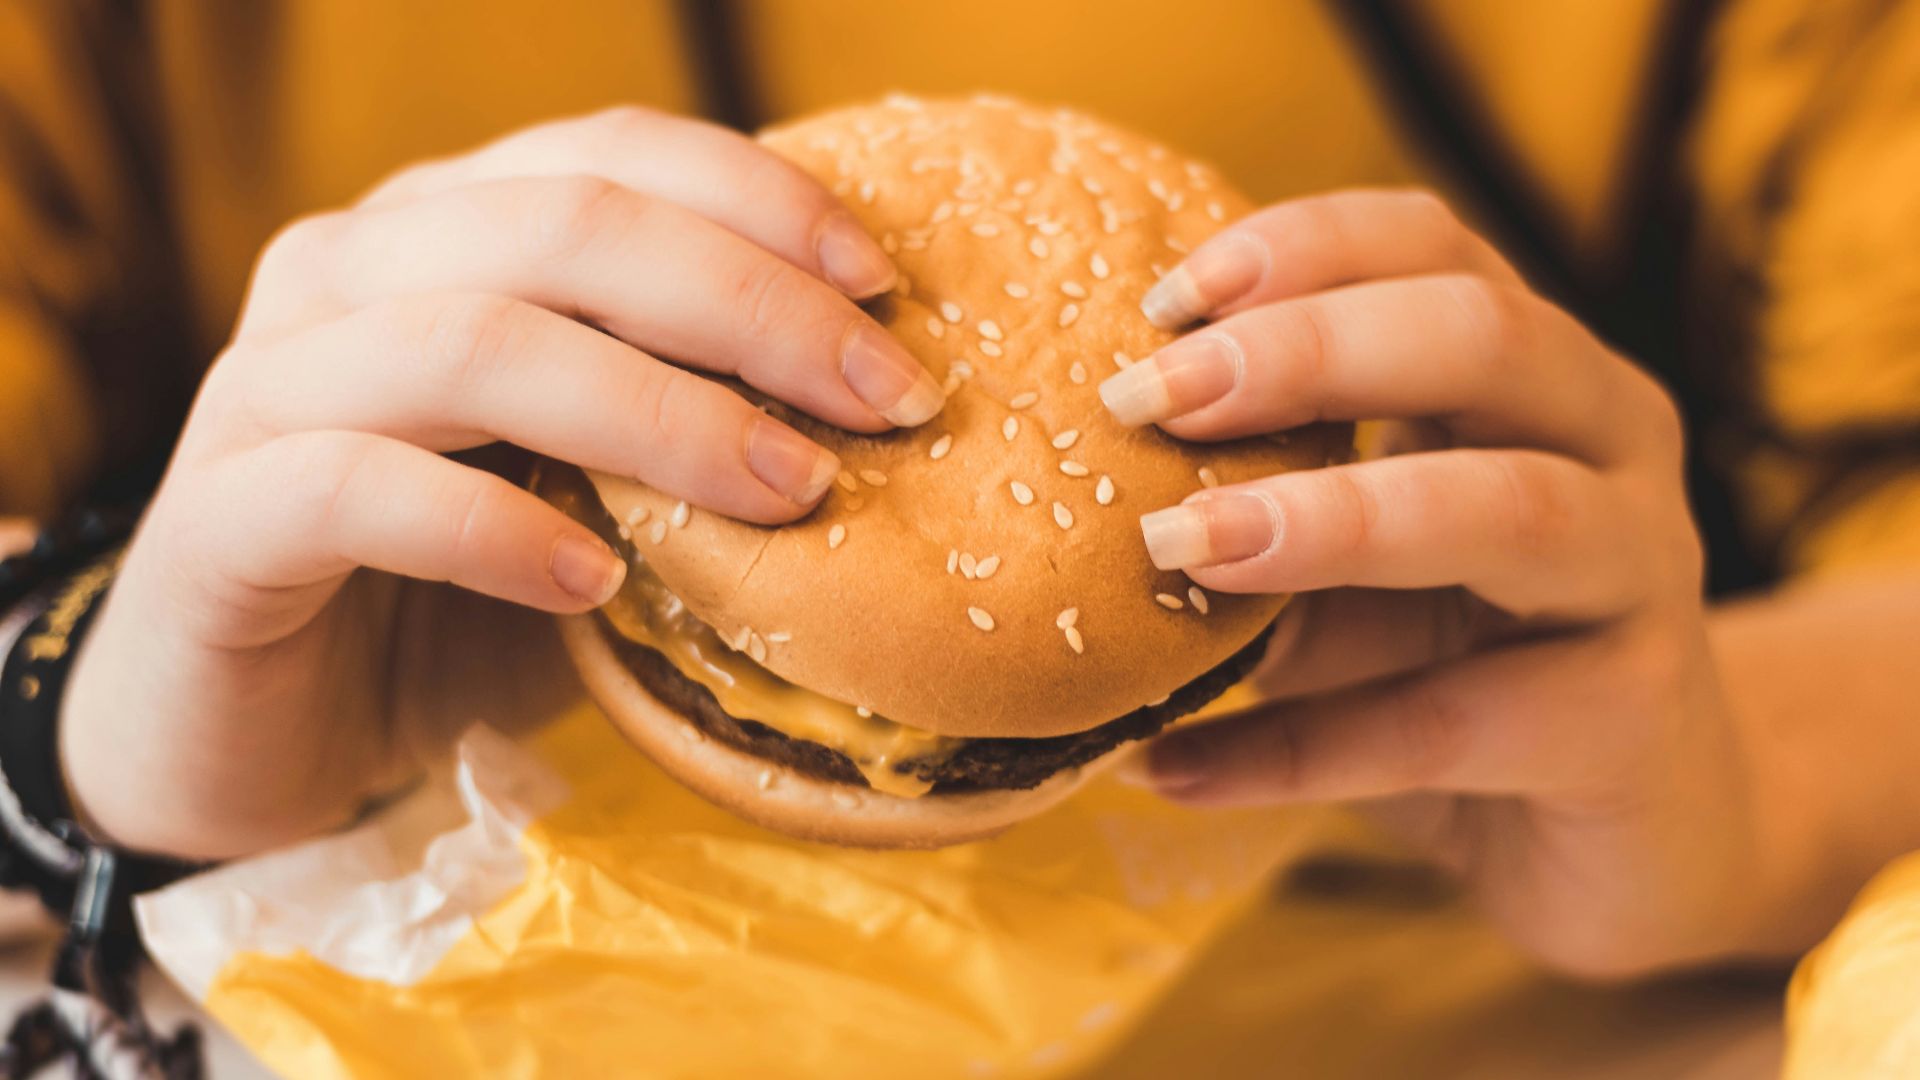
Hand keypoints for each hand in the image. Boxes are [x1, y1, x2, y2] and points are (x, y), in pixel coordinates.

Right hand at [62, 106, 943, 858]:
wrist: (272, 738)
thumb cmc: (465, 605)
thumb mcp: (603, 496)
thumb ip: (692, 429)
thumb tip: (882, 403)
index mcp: (446, 231)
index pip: (610, 155)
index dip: (760, 202)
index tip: (886, 290)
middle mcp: (348, 272)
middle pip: (563, 227)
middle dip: (750, 305)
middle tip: (886, 399)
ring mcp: (266, 385)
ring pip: (470, 342)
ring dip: (658, 412)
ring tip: (790, 491)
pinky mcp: (216, 517)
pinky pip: (354, 487)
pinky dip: (492, 528)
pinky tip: (597, 583)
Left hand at [1109, 189, 1779, 978]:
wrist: (1627, 832)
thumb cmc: (1464, 666)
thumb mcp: (1351, 577)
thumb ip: (1266, 525)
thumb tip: (1099, 502)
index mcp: (1537, 373)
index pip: (1436, 248)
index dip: (1304, 251)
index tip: (1163, 301)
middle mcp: (1611, 445)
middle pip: (1489, 338)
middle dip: (1307, 353)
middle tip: (1151, 400)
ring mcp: (1643, 576)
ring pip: (1511, 509)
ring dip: (1331, 521)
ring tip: (1180, 549)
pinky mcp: (1632, 721)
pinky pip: (1452, 723)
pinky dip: (1296, 748)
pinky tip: (1171, 767)